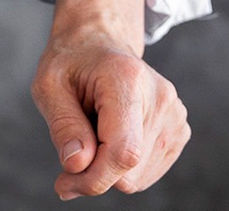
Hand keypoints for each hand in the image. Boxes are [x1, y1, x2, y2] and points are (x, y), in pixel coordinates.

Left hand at [30, 0, 189, 198]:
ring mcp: (176, 116)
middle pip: (129, 170)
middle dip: (94, 173)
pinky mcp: (179, 131)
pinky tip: (110, 136)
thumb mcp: (48, 86)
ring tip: (94, 131)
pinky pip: (146, 173)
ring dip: (108, 169)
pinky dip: (122, 167)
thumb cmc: (71, 63)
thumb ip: (63, 125)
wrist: (100, 44)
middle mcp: (161, 97)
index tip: (64, 184)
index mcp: (127, 79)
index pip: (124, 151)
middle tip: (71, 151)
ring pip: (138, 177)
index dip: (94, 178)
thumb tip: (78, 165)